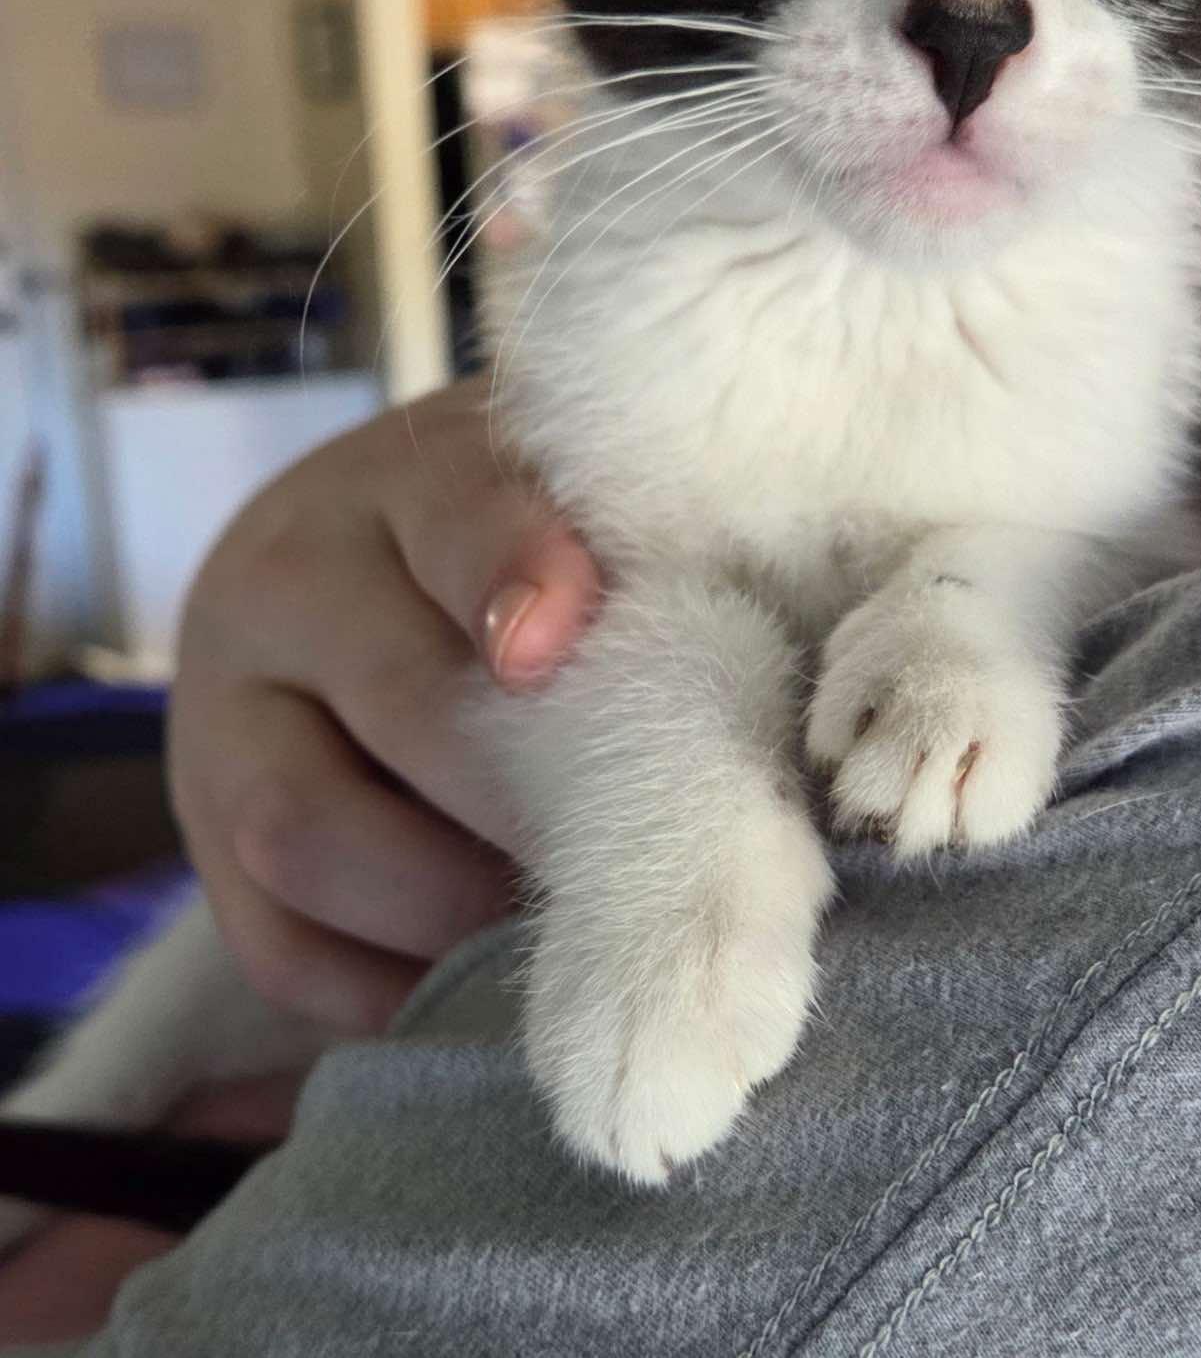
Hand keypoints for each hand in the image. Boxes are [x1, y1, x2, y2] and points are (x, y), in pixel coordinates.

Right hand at [168, 382, 599, 1033]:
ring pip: (306, 835)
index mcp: (405, 479)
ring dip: (450, 904)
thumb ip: (635, 558)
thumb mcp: (573, 508)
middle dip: (531, 798)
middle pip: (402, 704)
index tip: (560, 647)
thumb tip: (727, 682)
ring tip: (568, 923)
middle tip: (646, 854)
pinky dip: (389, 989)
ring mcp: (223, 719)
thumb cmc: (523, 545)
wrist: (347, 568)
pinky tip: (484, 981)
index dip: (517, 576)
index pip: (461, 515)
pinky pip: (278, 949)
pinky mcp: (206, 844)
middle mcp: (289, 584)